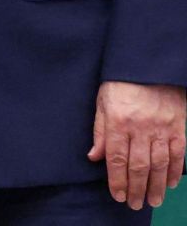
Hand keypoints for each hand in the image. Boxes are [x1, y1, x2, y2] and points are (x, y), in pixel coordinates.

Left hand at [88, 80, 185, 208]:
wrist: (147, 67)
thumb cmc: (120, 84)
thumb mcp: (102, 102)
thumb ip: (100, 131)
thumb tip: (94, 157)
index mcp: (118, 121)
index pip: (116, 158)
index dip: (117, 180)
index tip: (118, 196)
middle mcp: (140, 127)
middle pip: (138, 166)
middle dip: (136, 189)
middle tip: (135, 205)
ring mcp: (161, 128)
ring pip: (159, 165)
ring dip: (156, 186)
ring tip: (152, 201)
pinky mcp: (178, 128)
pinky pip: (178, 155)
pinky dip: (174, 172)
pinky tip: (169, 184)